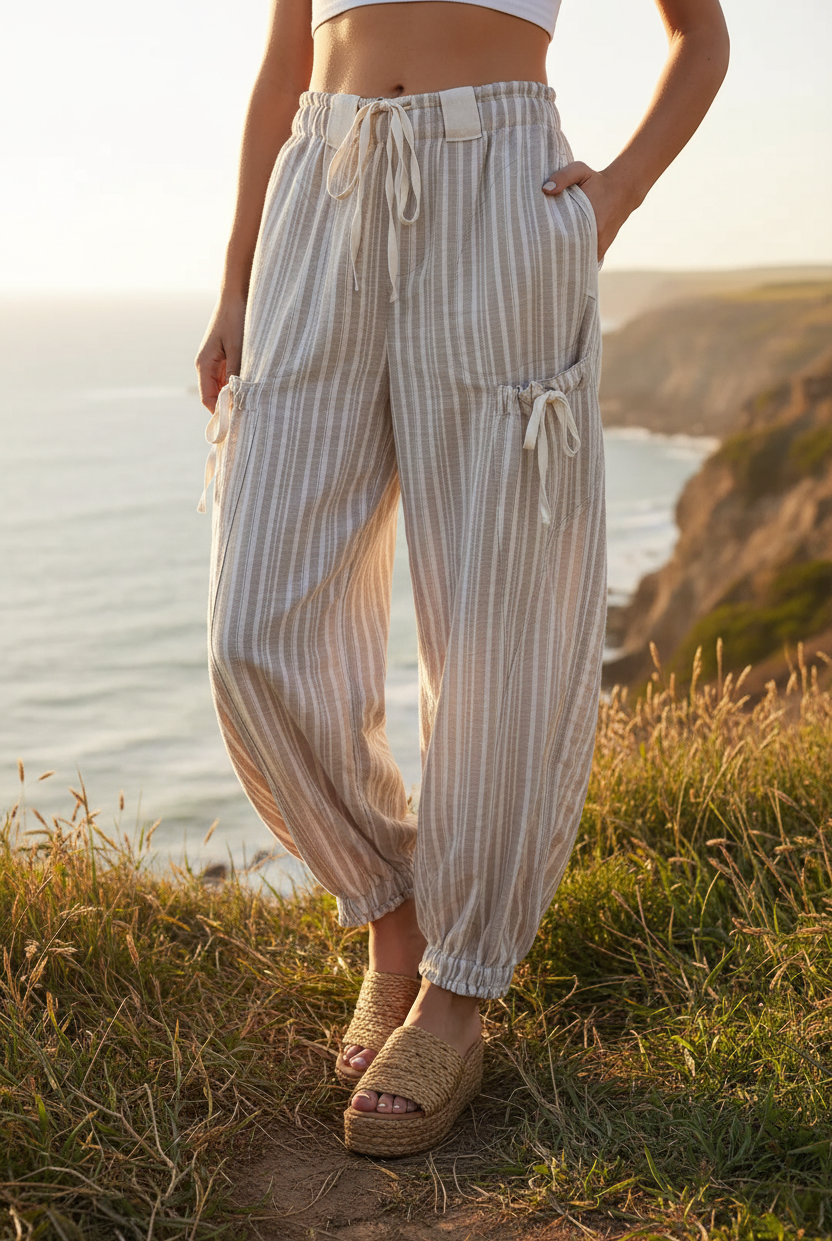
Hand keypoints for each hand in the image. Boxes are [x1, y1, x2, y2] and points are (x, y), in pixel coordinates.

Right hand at [195, 295, 245, 412]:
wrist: (236, 297)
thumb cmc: (235, 319)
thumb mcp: (237, 347)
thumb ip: (236, 372)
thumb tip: (235, 396)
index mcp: (204, 364)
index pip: (208, 398)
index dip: (219, 413)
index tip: (236, 424)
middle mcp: (206, 365)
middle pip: (215, 396)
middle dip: (228, 406)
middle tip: (248, 418)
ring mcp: (215, 362)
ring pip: (223, 388)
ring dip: (234, 396)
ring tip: (252, 405)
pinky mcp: (224, 357)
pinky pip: (229, 378)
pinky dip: (238, 385)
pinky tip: (251, 389)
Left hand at [542, 162, 631, 263]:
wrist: (622, 190)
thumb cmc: (597, 180)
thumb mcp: (580, 171)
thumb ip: (563, 177)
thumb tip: (545, 189)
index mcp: (589, 220)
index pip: (565, 242)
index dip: (550, 247)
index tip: (537, 250)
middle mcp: (595, 238)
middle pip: (570, 255)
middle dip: (555, 258)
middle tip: (537, 260)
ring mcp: (599, 246)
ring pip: (578, 261)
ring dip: (565, 263)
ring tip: (548, 265)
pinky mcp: (601, 249)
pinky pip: (586, 261)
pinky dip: (575, 263)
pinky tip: (562, 265)